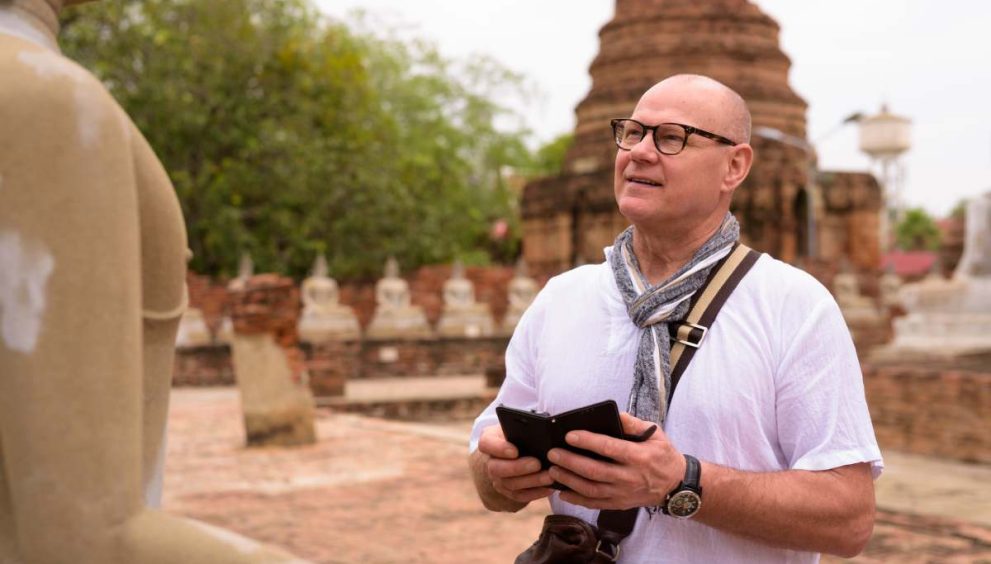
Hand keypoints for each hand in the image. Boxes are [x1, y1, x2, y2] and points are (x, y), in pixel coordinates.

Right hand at [477, 425, 554, 503]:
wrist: (509, 454)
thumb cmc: (516, 435)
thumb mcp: (515, 427)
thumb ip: (523, 428)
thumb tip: (542, 430)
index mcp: (489, 442)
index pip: (486, 444)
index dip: (499, 449)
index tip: (515, 450)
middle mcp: (489, 463)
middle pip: (497, 468)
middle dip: (518, 467)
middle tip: (537, 463)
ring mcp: (497, 479)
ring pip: (511, 484)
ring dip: (532, 481)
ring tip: (550, 476)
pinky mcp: (508, 492)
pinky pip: (520, 496)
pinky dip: (535, 493)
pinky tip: (549, 488)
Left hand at [547, 412, 685, 509]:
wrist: (676, 485)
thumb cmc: (663, 455)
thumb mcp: (655, 434)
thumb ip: (633, 423)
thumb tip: (614, 414)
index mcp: (639, 456)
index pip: (609, 447)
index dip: (588, 441)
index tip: (569, 435)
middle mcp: (630, 477)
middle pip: (595, 471)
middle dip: (571, 462)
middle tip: (553, 453)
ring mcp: (624, 493)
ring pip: (592, 490)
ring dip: (569, 481)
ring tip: (553, 470)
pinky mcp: (619, 504)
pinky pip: (595, 504)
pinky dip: (577, 500)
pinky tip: (562, 492)